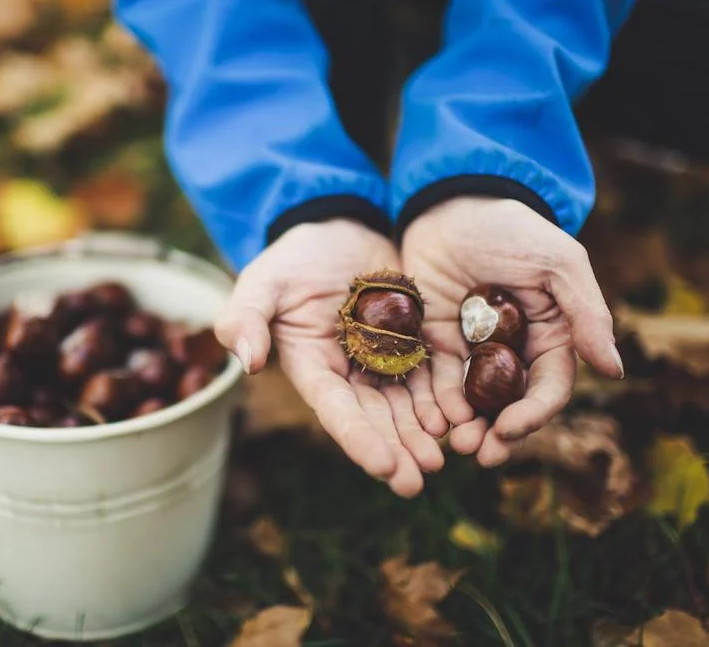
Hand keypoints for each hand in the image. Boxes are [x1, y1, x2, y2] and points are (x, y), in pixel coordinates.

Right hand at [214, 219, 446, 496]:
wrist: (338, 228)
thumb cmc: (292, 258)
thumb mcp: (262, 282)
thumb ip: (245, 317)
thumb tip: (247, 361)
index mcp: (313, 367)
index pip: (336, 410)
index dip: (358, 439)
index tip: (383, 467)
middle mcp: (349, 373)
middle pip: (375, 418)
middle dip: (396, 450)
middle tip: (418, 480)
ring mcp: (384, 360)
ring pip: (406, 404)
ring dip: (423, 434)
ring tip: (445, 458)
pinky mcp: (413, 342)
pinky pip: (432, 374)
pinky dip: (445, 397)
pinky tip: (462, 418)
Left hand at [400, 197, 623, 466]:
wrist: (450, 204)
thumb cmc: (511, 229)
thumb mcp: (556, 264)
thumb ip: (586, 314)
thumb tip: (614, 371)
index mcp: (551, 336)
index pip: (548, 387)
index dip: (533, 414)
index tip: (510, 429)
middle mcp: (513, 351)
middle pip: (508, 405)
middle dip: (496, 433)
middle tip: (478, 455)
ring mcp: (472, 349)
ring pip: (471, 401)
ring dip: (465, 427)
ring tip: (452, 446)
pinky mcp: (435, 342)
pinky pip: (435, 381)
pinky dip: (434, 404)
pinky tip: (428, 421)